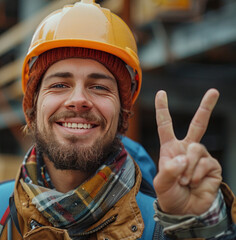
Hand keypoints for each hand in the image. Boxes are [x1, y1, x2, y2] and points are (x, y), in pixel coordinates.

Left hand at [153, 89, 221, 214]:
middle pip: (198, 124)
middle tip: (214, 91)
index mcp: (170, 148)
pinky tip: (193, 183)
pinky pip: (205, 163)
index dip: (163, 109)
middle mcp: (187, 149)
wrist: (185, 210)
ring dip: (188, 167)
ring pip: (196, 149)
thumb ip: (168, 170)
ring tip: (183, 180)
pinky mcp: (212, 166)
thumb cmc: (170, 195)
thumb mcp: (161, 183)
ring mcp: (201, 157)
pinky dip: (196, 173)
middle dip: (206, 107)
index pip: (166, 125)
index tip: (162, 92)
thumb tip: (184, 158)